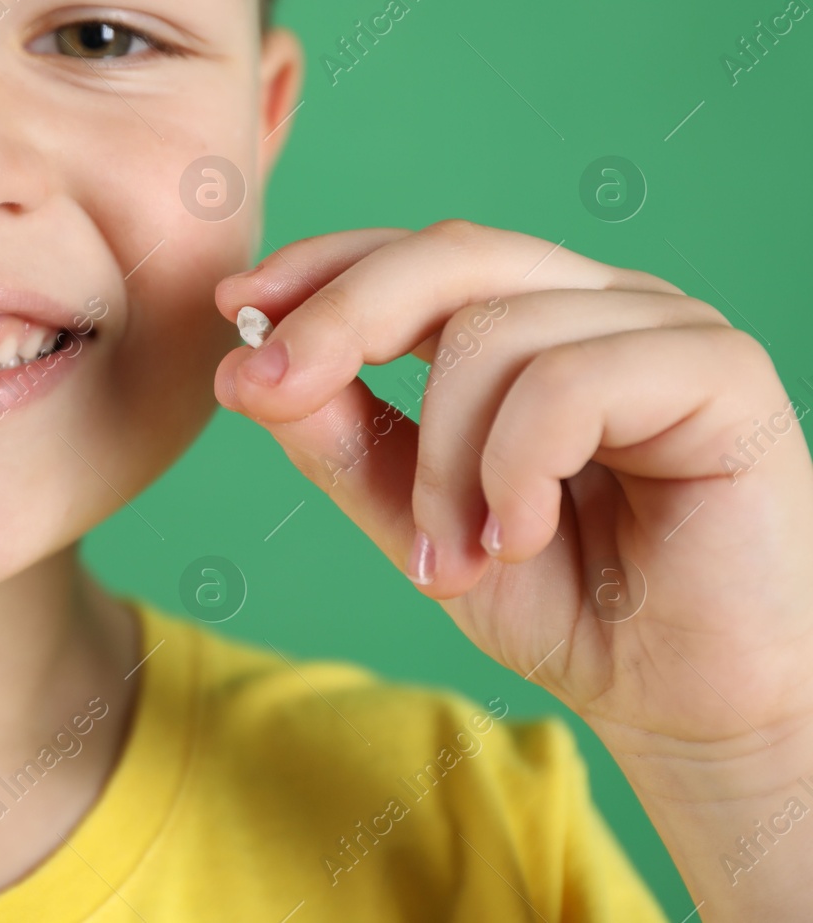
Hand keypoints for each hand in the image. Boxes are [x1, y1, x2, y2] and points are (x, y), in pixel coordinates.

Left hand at [214, 220, 812, 916]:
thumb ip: (340, 439)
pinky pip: (568, 381)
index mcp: (530, 319)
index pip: (415, 254)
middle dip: (338, 320)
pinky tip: (522, 536)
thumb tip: (244, 366)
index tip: (234, 307)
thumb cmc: (563, 600)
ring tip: (452, 554)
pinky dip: (514, 469)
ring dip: (440, 462)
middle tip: (267, 393)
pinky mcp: (720, 372)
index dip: (320, 267)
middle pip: (448, 255)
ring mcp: (662, 327)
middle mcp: (595, 303)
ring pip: (492, 333)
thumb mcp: (414, 517)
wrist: (680, 699)